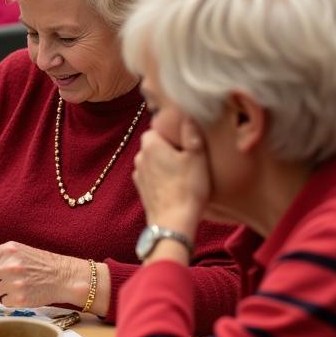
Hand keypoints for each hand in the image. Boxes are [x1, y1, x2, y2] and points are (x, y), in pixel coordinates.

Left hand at [0, 241, 84, 307]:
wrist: (64, 276)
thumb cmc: (39, 264)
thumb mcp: (17, 252)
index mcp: (7, 250)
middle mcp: (10, 265)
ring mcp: (15, 282)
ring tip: (11, 287)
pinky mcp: (21, 298)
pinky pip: (3, 302)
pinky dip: (7, 300)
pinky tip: (20, 293)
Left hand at [132, 118, 208, 238]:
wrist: (173, 222)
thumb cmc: (187, 188)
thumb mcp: (197, 157)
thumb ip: (192, 134)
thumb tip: (189, 114)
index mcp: (151, 144)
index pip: (158, 127)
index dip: (173, 131)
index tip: (187, 140)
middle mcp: (139, 156)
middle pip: (155, 143)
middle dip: (169, 147)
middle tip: (189, 156)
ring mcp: (138, 174)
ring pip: (153, 160)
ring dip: (165, 163)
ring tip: (184, 172)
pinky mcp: (141, 189)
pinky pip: (152, 176)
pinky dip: (161, 177)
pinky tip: (176, 185)